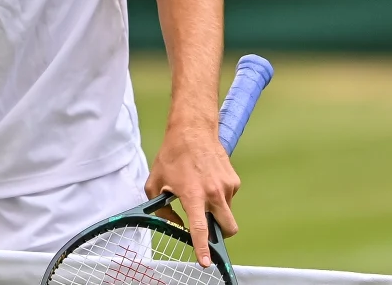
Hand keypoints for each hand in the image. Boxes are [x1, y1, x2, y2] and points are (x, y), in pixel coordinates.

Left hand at [145, 125, 240, 267]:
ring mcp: (227, 187)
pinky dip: (219, 197)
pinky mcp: (234, 181)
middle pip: (228, 228)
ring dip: (216, 211)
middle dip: (221, 235)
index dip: (203, 247)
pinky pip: (228, 198)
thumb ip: (160, 207)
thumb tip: (174, 224)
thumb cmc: (172, 155)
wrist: (193, 130)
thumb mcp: (156, 181)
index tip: (206, 262)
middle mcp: (213, 192)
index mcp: (192, 194)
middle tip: (209, 229)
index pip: (200, 227)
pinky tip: (207, 181)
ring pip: (227, 213)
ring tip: (200, 191)